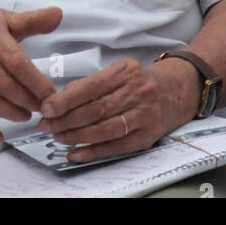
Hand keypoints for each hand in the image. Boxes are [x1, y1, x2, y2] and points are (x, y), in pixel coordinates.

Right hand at [0, 2, 62, 143]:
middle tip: (42, 109)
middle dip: (26, 101)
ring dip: (9, 113)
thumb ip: (33, 20)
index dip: (35, 82)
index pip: (17, 62)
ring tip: (24, 116)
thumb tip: (57, 15)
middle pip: (4, 84)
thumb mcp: (4, 18)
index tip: (50, 94)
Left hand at [37, 56, 198, 163]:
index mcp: (125, 71)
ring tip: (58, 138)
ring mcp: (145, 114)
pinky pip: (118, 146)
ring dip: (78, 136)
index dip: (66, 99)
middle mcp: (137, 91)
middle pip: (96, 109)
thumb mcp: (120, 72)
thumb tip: (61, 99)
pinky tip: (77, 154)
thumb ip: (93, 83)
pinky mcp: (150, 135)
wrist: (179, 89)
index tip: (46, 108)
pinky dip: (95, 151)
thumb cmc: (141, 81)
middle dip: (67, 119)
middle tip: (46, 126)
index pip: (91, 87)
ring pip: (105, 128)